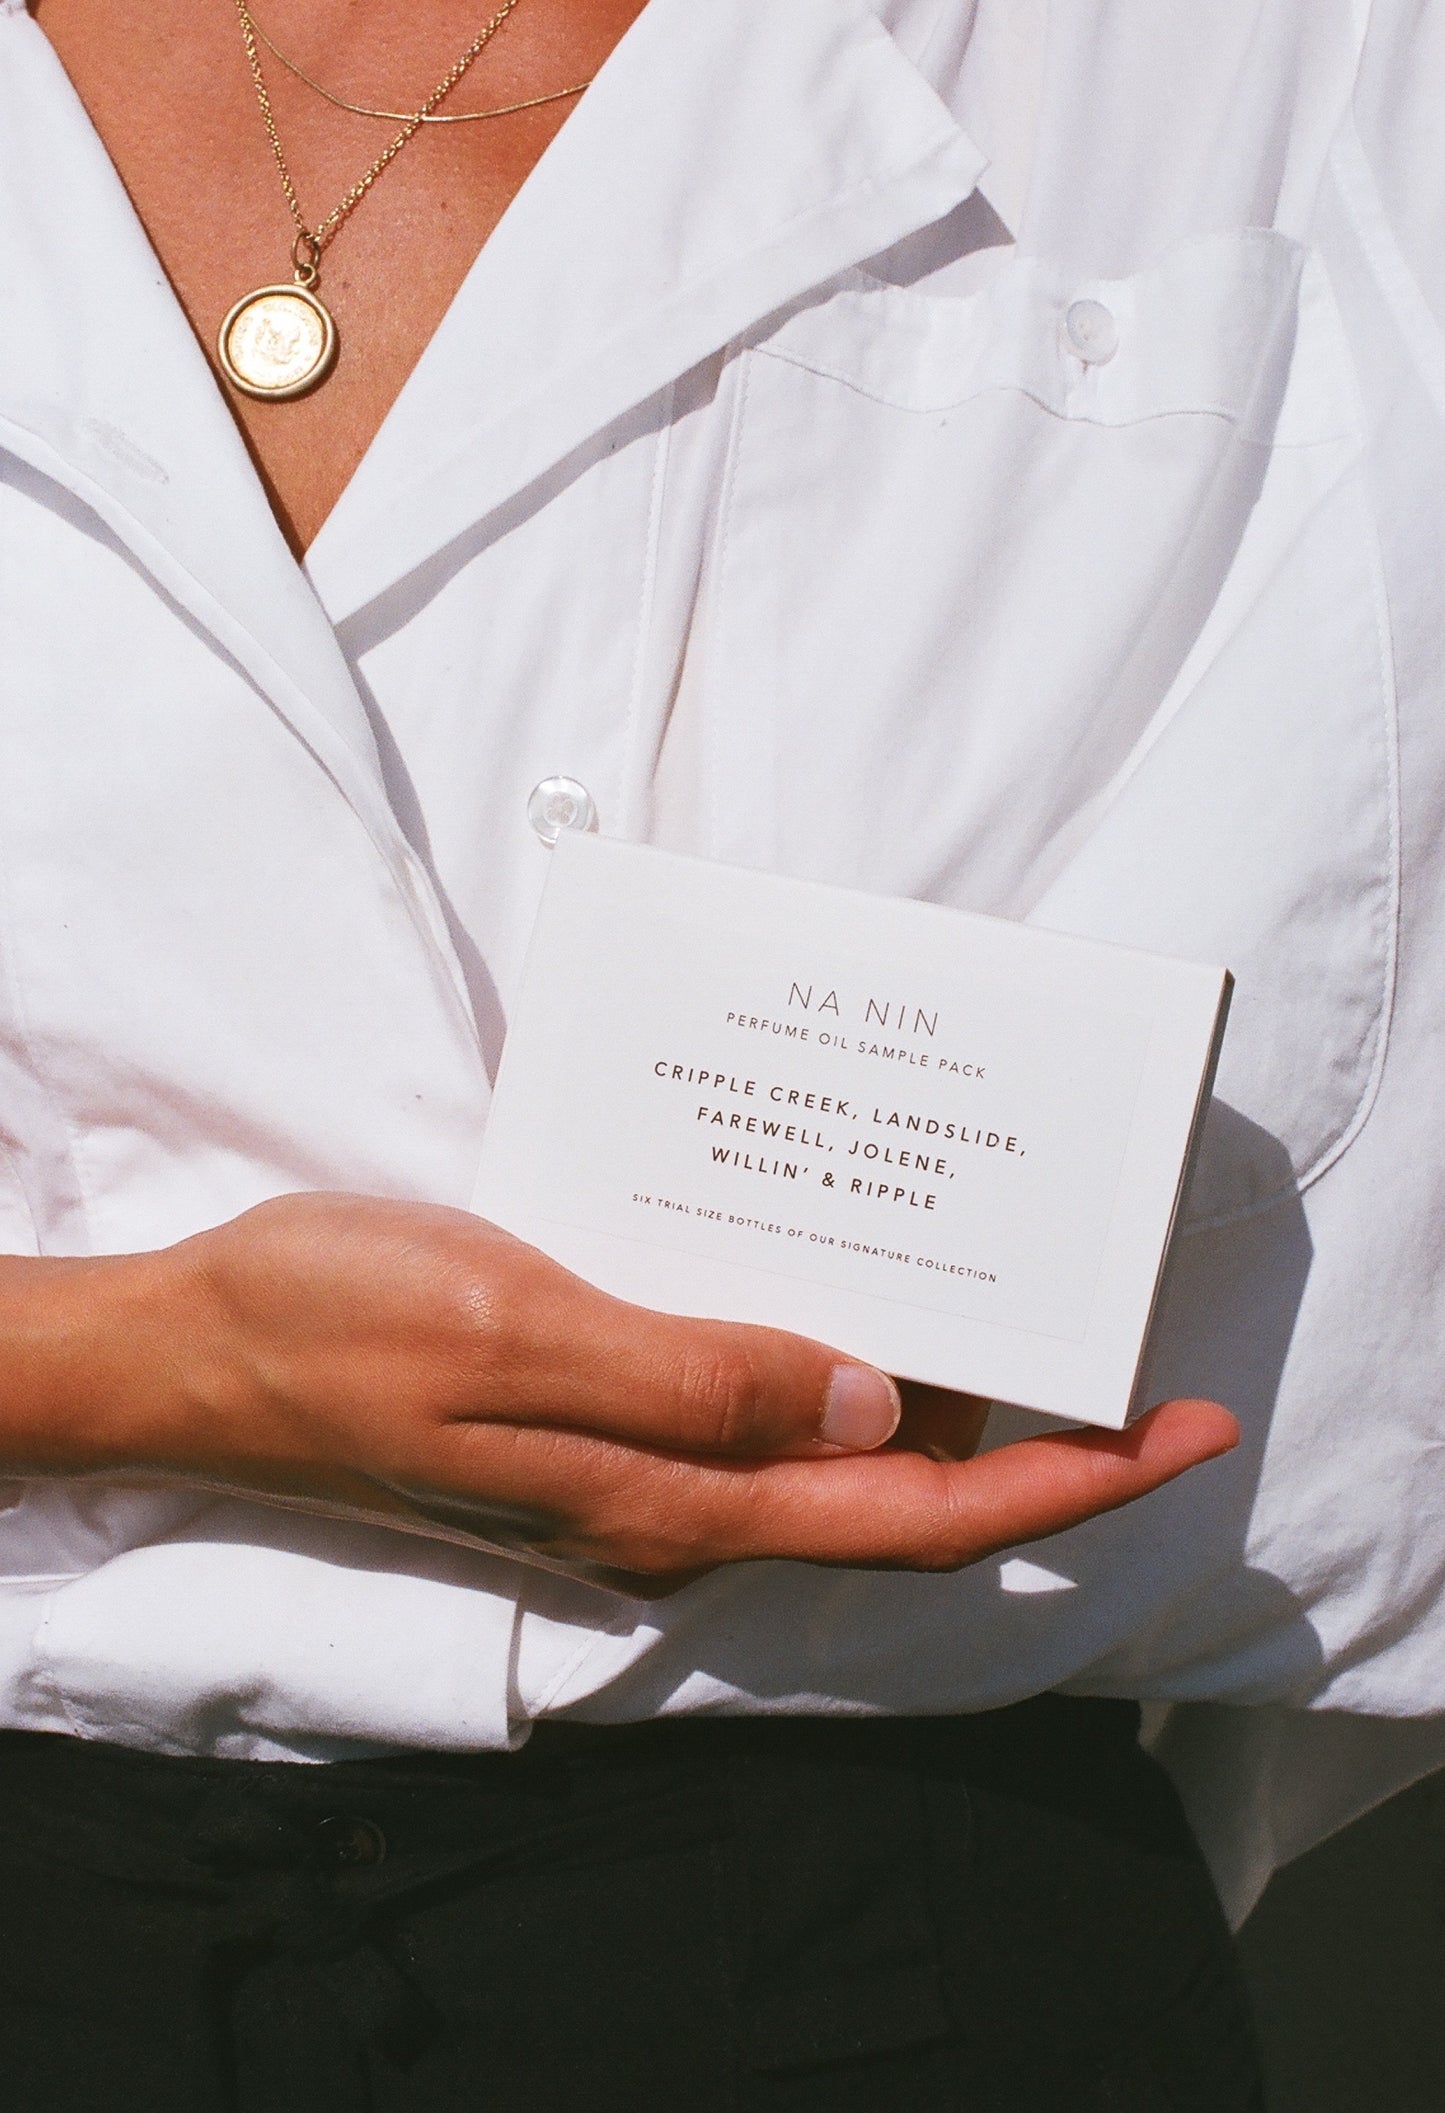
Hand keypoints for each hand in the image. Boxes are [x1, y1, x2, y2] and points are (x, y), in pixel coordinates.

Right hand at [19, 1193, 1237, 1589]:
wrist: (203, 1347)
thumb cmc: (340, 1325)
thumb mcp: (515, 1330)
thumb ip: (693, 1376)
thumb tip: (867, 1397)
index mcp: (666, 1494)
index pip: (907, 1511)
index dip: (1058, 1487)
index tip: (1177, 1436)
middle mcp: (669, 1496)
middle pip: (892, 1492)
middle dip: (1032, 1446)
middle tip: (1135, 1363)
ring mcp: (633, 1462)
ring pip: (829, 1448)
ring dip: (937, 1396)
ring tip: (1022, 1308)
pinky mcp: (599, 1409)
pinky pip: (753, 1398)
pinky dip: (830, 1356)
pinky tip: (848, 1279)